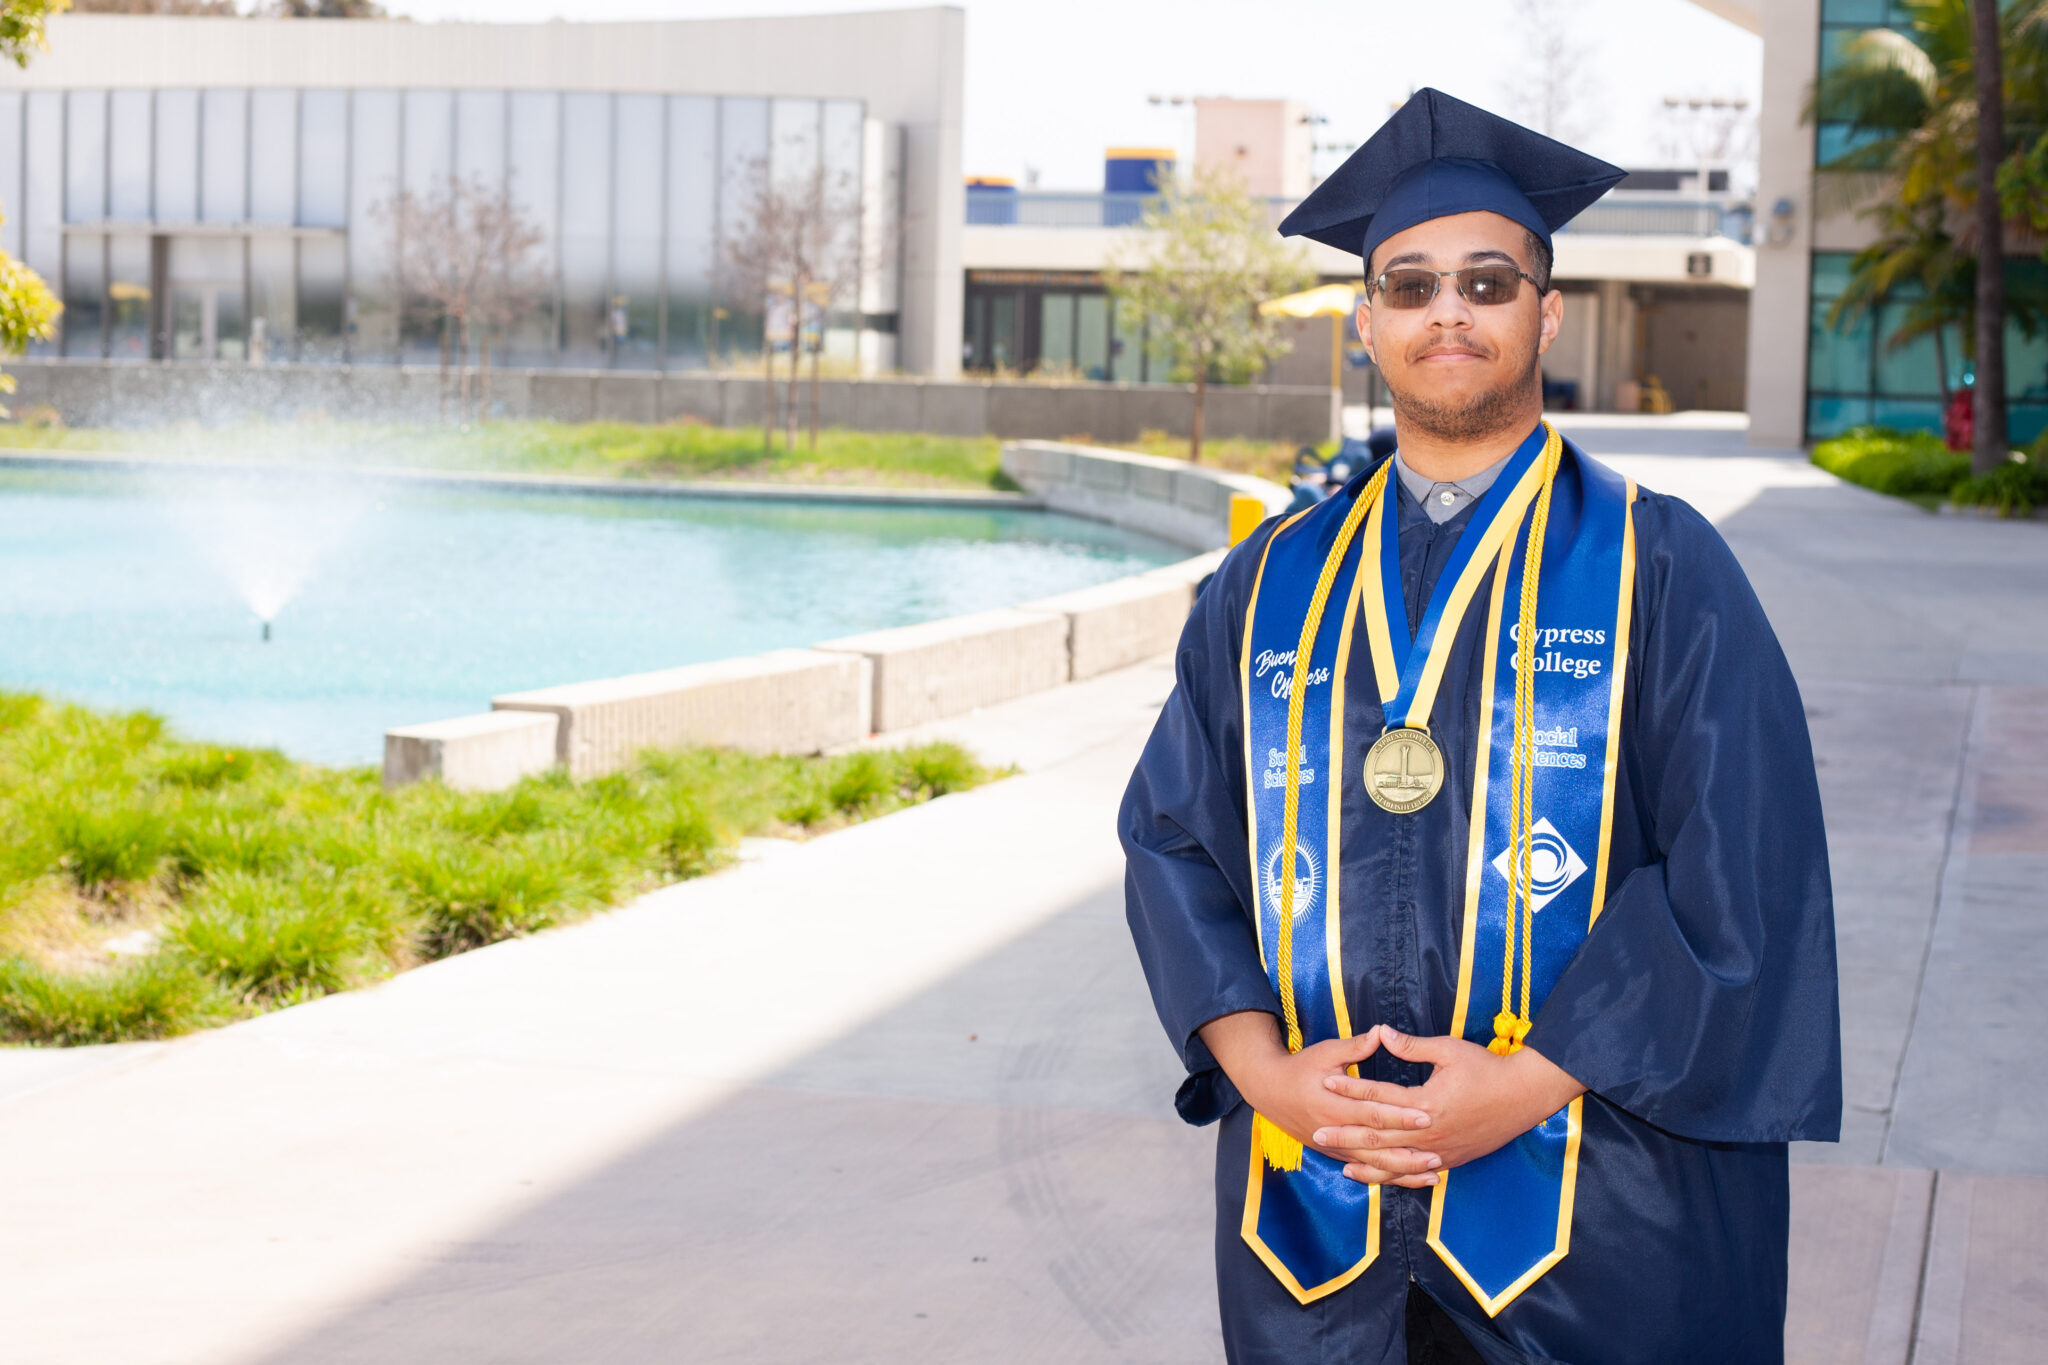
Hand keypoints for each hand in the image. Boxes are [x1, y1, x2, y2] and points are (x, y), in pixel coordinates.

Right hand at [1196, 1012, 1440, 1187]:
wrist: (1269, 1090)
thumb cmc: (1300, 1067)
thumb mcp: (1326, 1052)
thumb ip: (1356, 1046)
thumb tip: (1382, 1031)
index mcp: (1332, 1104)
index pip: (1372, 1112)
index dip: (1399, 1114)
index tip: (1426, 1114)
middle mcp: (1334, 1130)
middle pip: (1376, 1144)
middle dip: (1407, 1150)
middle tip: (1437, 1152)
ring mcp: (1334, 1147)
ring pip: (1373, 1164)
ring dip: (1403, 1169)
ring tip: (1433, 1171)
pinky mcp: (1336, 1155)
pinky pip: (1367, 1170)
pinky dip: (1390, 1176)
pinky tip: (1412, 1179)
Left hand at [1313, 1025, 1585, 1185]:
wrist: (1525, 1097)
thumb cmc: (1487, 1069)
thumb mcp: (1449, 1050)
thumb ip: (1412, 1046)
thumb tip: (1380, 1032)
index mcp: (1427, 1102)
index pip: (1379, 1096)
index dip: (1351, 1088)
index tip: (1325, 1082)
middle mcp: (1431, 1132)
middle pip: (1379, 1135)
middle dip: (1346, 1134)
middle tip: (1317, 1132)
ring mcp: (1441, 1151)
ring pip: (1395, 1162)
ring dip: (1365, 1163)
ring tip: (1339, 1162)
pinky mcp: (1450, 1161)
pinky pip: (1415, 1173)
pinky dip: (1393, 1176)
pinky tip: (1376, 1176)